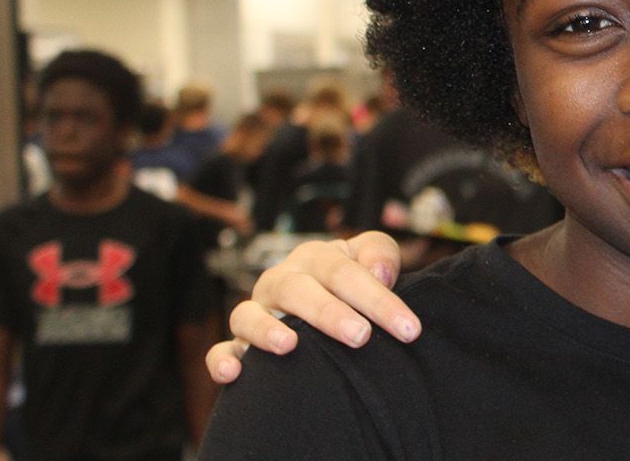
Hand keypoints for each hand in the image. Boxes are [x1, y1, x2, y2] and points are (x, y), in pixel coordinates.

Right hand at [204, 232, 418, 383]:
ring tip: (289, 345)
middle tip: (361, 336)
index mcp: (316, 259)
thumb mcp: (370, 259)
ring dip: (267, 329)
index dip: (379, 299)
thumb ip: (380, 255)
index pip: (345, 271)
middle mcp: (282, 281)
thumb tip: (381, 274)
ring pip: (250, 314)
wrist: (324, 302)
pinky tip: (233, 373)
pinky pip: (220, 350)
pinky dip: (221, 360)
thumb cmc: (351, 282)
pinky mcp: (239, 343)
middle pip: (299, 290)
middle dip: (330, 313)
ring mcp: (257, 312)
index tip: (409, 328)